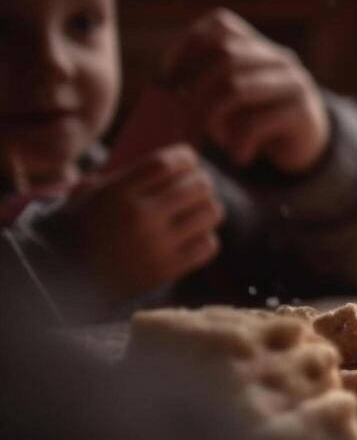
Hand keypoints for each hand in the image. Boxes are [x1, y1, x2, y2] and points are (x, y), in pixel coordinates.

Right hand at [54, 145, 223, 299]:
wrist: (62, 280)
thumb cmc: (78, 230)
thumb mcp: (89, 193)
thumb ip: (126, 175)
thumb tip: (175, 162)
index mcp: (117, 193)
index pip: (167, 163)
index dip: (185, 158)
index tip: (188, 161)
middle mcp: (140, 217)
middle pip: (198, 185)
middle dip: (200, 182)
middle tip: (195, 186)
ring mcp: (156, 245)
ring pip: (211, 213)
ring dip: (206, 208)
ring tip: (196, 210)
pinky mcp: (166, 270)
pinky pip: (208, 245)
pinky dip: (205, 237)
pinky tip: (192, 236)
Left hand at [163, 9, 329, 173]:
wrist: (306, 147)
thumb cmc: (255, 120)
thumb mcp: (230, 95)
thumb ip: (204, 82)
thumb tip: (161, 87)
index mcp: (259, 46)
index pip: (220, 24)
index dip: (187, 46)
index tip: (168, 80)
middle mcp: (280, 58)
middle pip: (224, 56)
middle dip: (194, 89)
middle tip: (181, 120)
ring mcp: (295, 83)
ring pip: (235, 87)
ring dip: (212, 118)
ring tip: (211, 140)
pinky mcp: (302, 113)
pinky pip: (255, 123)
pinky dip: (237, 144)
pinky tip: (239, 156)